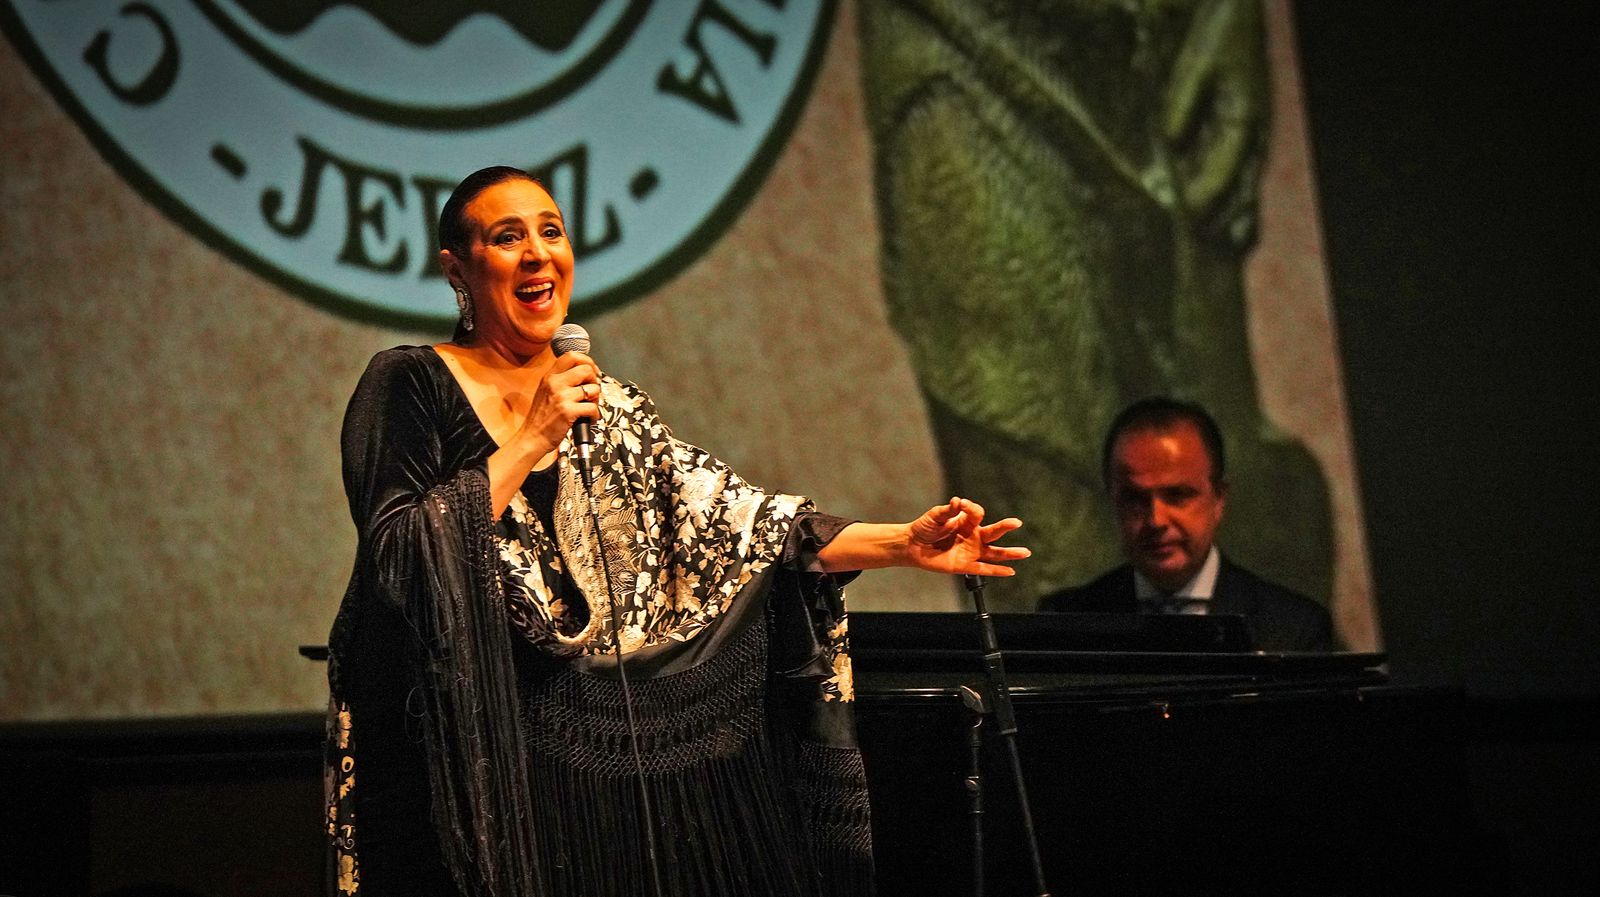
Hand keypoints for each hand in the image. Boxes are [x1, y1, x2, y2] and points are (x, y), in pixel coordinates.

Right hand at [517, 351, 600, 457]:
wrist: (532, 437)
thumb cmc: (541, 418)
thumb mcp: (546, 391)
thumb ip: (561, 380)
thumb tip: (584, 374)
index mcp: (550, 376)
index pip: (571, 356)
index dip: (587, 361)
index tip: (593, 371)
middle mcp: (555, 383)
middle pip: (586, 370)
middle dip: (594, 381)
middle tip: (591, 393)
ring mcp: (561, 397)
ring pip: (593, 388)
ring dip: (596, 400)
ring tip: (589, 407)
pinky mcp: (568, 411)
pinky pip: (593, 407)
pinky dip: (595, 415)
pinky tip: (588, 419)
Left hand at [905, 497, 1028, 576]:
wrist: (912, 545)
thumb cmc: (925, 527)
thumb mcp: (935, 515)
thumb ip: (948, 510)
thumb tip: (958, 501)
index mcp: (966, 521)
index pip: (977, 513)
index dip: (971, 508)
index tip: (962, 504)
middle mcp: (972, 536)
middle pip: (993, 532)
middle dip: (1005, 527)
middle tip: (1017, 522)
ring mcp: (970, 551)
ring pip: (994, 553)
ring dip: (1009, 553)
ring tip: (1025, 552)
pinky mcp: (964, 565)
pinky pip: (984, 569)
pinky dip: (997, 571)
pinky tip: (1011, 571)